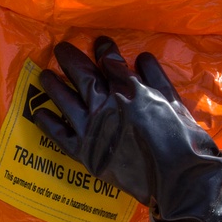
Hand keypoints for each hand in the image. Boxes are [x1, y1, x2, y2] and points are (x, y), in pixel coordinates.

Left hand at [32, 37, 221, 221]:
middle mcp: (106, 104)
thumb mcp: (172, 100)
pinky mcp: (85, 152)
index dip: (103, 50)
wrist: (179, 179)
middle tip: (60, 48)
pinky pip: (60, 135)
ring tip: (44, 74)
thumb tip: (142, 57)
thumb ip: (155, 78)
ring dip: (54, 85)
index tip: (99, 42)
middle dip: (70, 58)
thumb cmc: (182, 138)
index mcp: (129, 90)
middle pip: (82, 75)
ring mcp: (92, 128)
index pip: (110, 62)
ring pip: (66, 99)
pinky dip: (48, 123)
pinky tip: (39, 113)